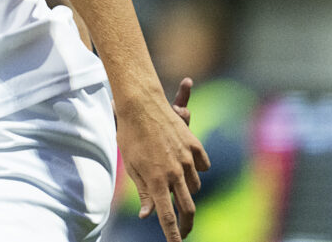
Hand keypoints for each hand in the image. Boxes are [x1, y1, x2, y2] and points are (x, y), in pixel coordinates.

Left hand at [115, 82, 210, 241]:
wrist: (140, 103)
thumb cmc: (130, 134)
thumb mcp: (131, 165)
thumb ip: (144, 191)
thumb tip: (147, 215)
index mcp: (156, 180)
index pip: (166, 216)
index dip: (172, 235)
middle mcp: (174, 172)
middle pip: (188, 208)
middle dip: (186, 224)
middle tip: (183, 231)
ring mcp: (187, 159)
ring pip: (194, 186)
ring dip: (187, 190)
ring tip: (174, 183)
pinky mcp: (195, 146)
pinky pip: (202, 166)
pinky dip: (195, 169)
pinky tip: (185, 164)